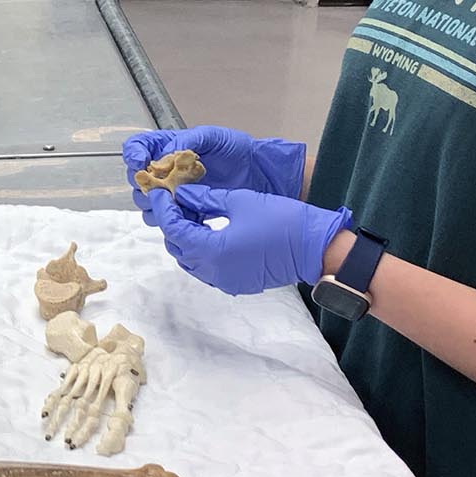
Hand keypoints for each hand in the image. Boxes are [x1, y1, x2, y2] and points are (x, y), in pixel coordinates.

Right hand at [124, 127, 306, 202]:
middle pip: (138, 180)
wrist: (258, 173)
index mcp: (169, 147)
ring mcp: (175, 192)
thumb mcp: (213, 137)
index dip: (134, 154)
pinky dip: (174, 218)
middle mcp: (167, 171)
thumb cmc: (238, 150)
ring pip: (148, 203)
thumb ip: (188, 140)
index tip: (139, 162)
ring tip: (174, 201)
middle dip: (143, 184)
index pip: (138, 147)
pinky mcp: (186, 210)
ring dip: (155, 204)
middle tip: (157, 186)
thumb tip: (166, 152)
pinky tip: (189, 212)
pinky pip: (170, 219)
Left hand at [142, 184, 351, 294]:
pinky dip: (200, 251)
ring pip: (190, 261)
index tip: (161, 193)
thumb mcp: (240, 201)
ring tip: (191, 214)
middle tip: (176, 201)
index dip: (164, 209)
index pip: (173, 229)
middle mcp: (214, 271)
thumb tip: (182, 194)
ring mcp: (224, 280)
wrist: (314, 247)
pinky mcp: (235, 284)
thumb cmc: (281, 220)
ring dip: (185, 239)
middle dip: (172, 224)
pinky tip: (207, 232)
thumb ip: (206, 199)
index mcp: (212, 250)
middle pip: (177, 247)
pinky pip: (206, 269)